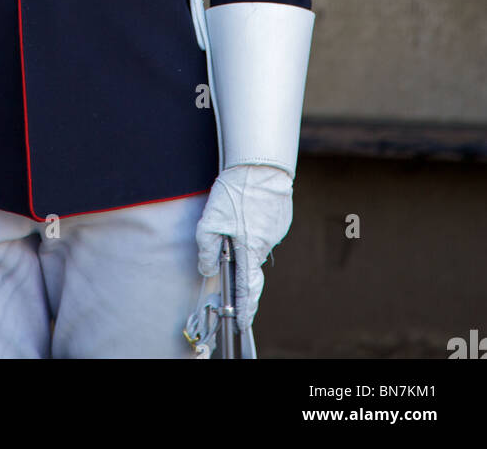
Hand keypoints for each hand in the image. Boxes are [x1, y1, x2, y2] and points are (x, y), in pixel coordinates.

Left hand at [195, 163, 293, 332]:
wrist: (261, 164)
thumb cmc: (235, 191)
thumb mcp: (210, 220)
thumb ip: (206, 248)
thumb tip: (206, 268)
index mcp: (250, 249)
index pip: (248, 289)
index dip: (245, 309)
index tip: (242, 324)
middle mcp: (266, 244)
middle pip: (251, 263)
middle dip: (241, 264)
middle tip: (231, 253)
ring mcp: (276, 230)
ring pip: (257, 242)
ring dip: (247, 237)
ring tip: (236, 216)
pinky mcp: (281, 216)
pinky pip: (265, 227)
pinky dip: (256, 223)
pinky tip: (248, 208)